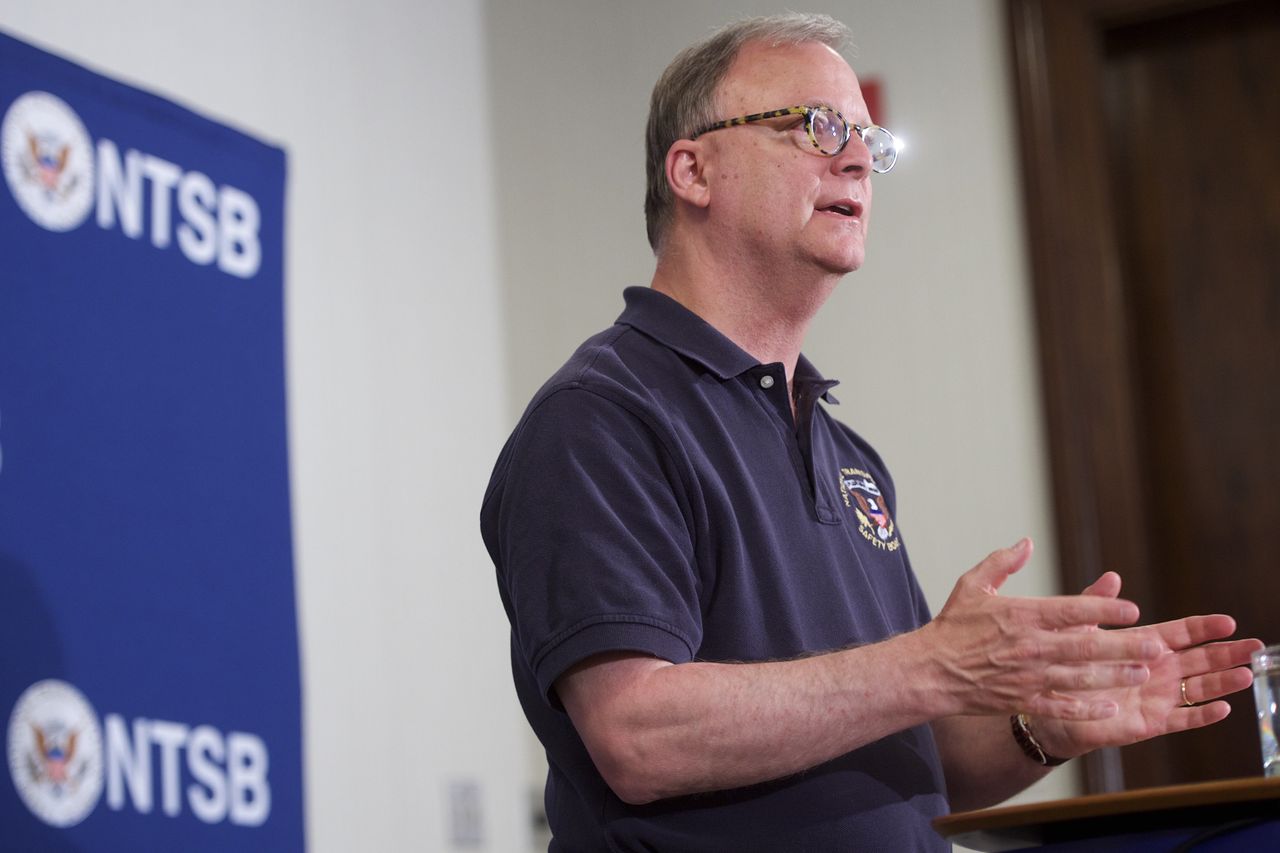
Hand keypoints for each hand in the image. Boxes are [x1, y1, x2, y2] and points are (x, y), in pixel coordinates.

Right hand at [921, 539, 1160, 720]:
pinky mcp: (1023, 700)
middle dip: (1124, 647)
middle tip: (1155, 646)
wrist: (930, 670)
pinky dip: (1088, 709)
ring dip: (1114, 677)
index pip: (1071, 610)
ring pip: (1080, 678)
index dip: (1104, 609)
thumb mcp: (972, 585)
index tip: (1132, 609)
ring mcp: (1028, 677)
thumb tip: (1026, 542)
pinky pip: (1062, 706)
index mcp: (1021, 615)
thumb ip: (1001, 562)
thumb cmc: (952, 625)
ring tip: (1142, 674)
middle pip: (1085, 646)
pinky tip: (1112, 707)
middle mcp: (1030, 646)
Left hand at [1030, 574, 1261, 758]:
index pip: (1182, 634)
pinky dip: (1202, 715)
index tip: (1228, 622)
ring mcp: (1157, 696)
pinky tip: (1223, 708)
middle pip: (1200, 659)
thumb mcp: (1079, 630)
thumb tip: (1112, 576)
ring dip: (1222, 682)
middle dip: (1227, 653)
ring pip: (1198, 688)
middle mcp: (1157, 670)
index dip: (1204, 628)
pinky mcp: (1150, 722)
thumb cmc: (1066, 664)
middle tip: (1255, 646)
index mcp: (1144, 644)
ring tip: (1246, 674)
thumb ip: (1097, 605)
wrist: (1050, 705)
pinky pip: (1182, 719)